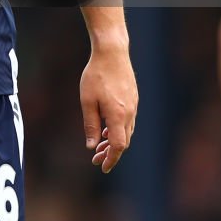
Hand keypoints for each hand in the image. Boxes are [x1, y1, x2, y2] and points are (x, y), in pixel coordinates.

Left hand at [80, 41, 137, 172]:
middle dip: (110, 153)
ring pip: (126, 132)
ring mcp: (133, 106)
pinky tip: (107, 129)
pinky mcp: (133, 99)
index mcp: (118, 115)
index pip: (118, 146)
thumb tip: (92, 146)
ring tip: (100, 146)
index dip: (111, 159)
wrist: (112, 53)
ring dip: (114, 142)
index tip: (102, 167)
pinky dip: (118, 130)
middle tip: (96, 159)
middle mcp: (129, 113)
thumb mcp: (87, 100)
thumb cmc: (96, 75)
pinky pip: (127, 121)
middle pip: (123, 142)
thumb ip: (91, 124)